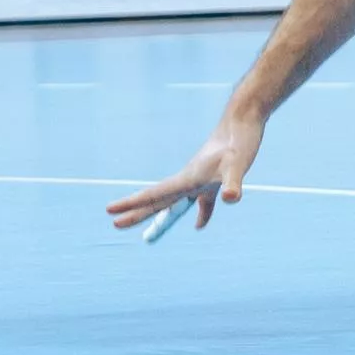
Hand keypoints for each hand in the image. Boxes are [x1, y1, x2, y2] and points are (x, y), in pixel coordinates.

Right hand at [108, 112, 260, 237]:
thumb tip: (231, 199)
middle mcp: (189, 179)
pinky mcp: (216, 179)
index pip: (154, 195)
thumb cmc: (239, 140)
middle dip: (137, 213)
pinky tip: (200, 225)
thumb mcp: (237, 164)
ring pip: (176, 203)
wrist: (243, 118)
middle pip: (158, 201)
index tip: (110, 211)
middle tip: (115, 224)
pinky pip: (202, 201)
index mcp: (187, 179)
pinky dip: (201, 214)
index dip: (132, 204)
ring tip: (148, 236)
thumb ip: (233, 183)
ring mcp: (201, 179)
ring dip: (163, 218)